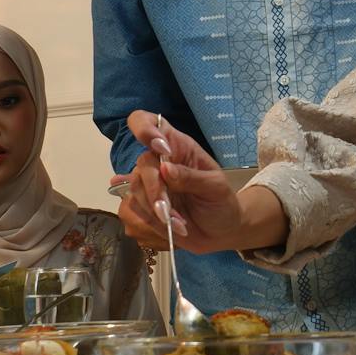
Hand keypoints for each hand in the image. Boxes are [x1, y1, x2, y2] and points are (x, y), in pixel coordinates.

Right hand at [118, 112, 285, 252]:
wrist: (221, 232)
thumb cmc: (222, 202)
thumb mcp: (216, 188)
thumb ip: (192, 177)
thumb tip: (165, 169)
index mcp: (178, 146)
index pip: (149, 122)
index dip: (145, 129)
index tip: (159, 149)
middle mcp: (159, 161)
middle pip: (141, 164)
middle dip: (155, 190)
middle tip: (168, 211)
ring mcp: (150, 183)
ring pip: (135, 188)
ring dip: (154, 209)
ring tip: (178, 223)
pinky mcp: (144, 205)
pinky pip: (134, 208)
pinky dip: (152, 221)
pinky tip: (172, 227)